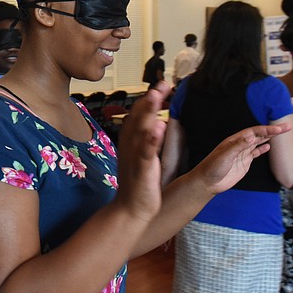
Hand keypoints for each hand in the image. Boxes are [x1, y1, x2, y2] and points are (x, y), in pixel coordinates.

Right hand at [114, 81, 171, 221]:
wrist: (129, 209)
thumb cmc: (138, 182)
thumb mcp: (141, 155)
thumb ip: (147, 137)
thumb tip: (159, 120)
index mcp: (131, 140)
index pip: (138, 113)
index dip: (148, 98)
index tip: (163, 84)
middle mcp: (130, 145)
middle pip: (138, 116)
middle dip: (150, 99)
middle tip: (162, 83)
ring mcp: (135, 157)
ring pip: (140, 130)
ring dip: (149, 112)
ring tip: (157, 95)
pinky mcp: (141, 171)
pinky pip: (146, 153)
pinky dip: (151, 140)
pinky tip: (159, 128)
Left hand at [193, 122, 291, 195]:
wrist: (207, 182)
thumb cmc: (212, 167)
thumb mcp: (225, 155)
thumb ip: (238, 146)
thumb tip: (251, 136)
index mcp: (234, 140)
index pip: (254, 132)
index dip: (267, 130)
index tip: (278, 129)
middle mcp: (239, 145)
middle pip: (258, 135)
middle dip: (272, 131)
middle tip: (287, 127)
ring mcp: (242, 154)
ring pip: (258, 143)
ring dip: (269, 138)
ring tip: (280, 132)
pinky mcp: (243, 163)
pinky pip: (255, 154)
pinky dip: (262, 150)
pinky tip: (268, 147)